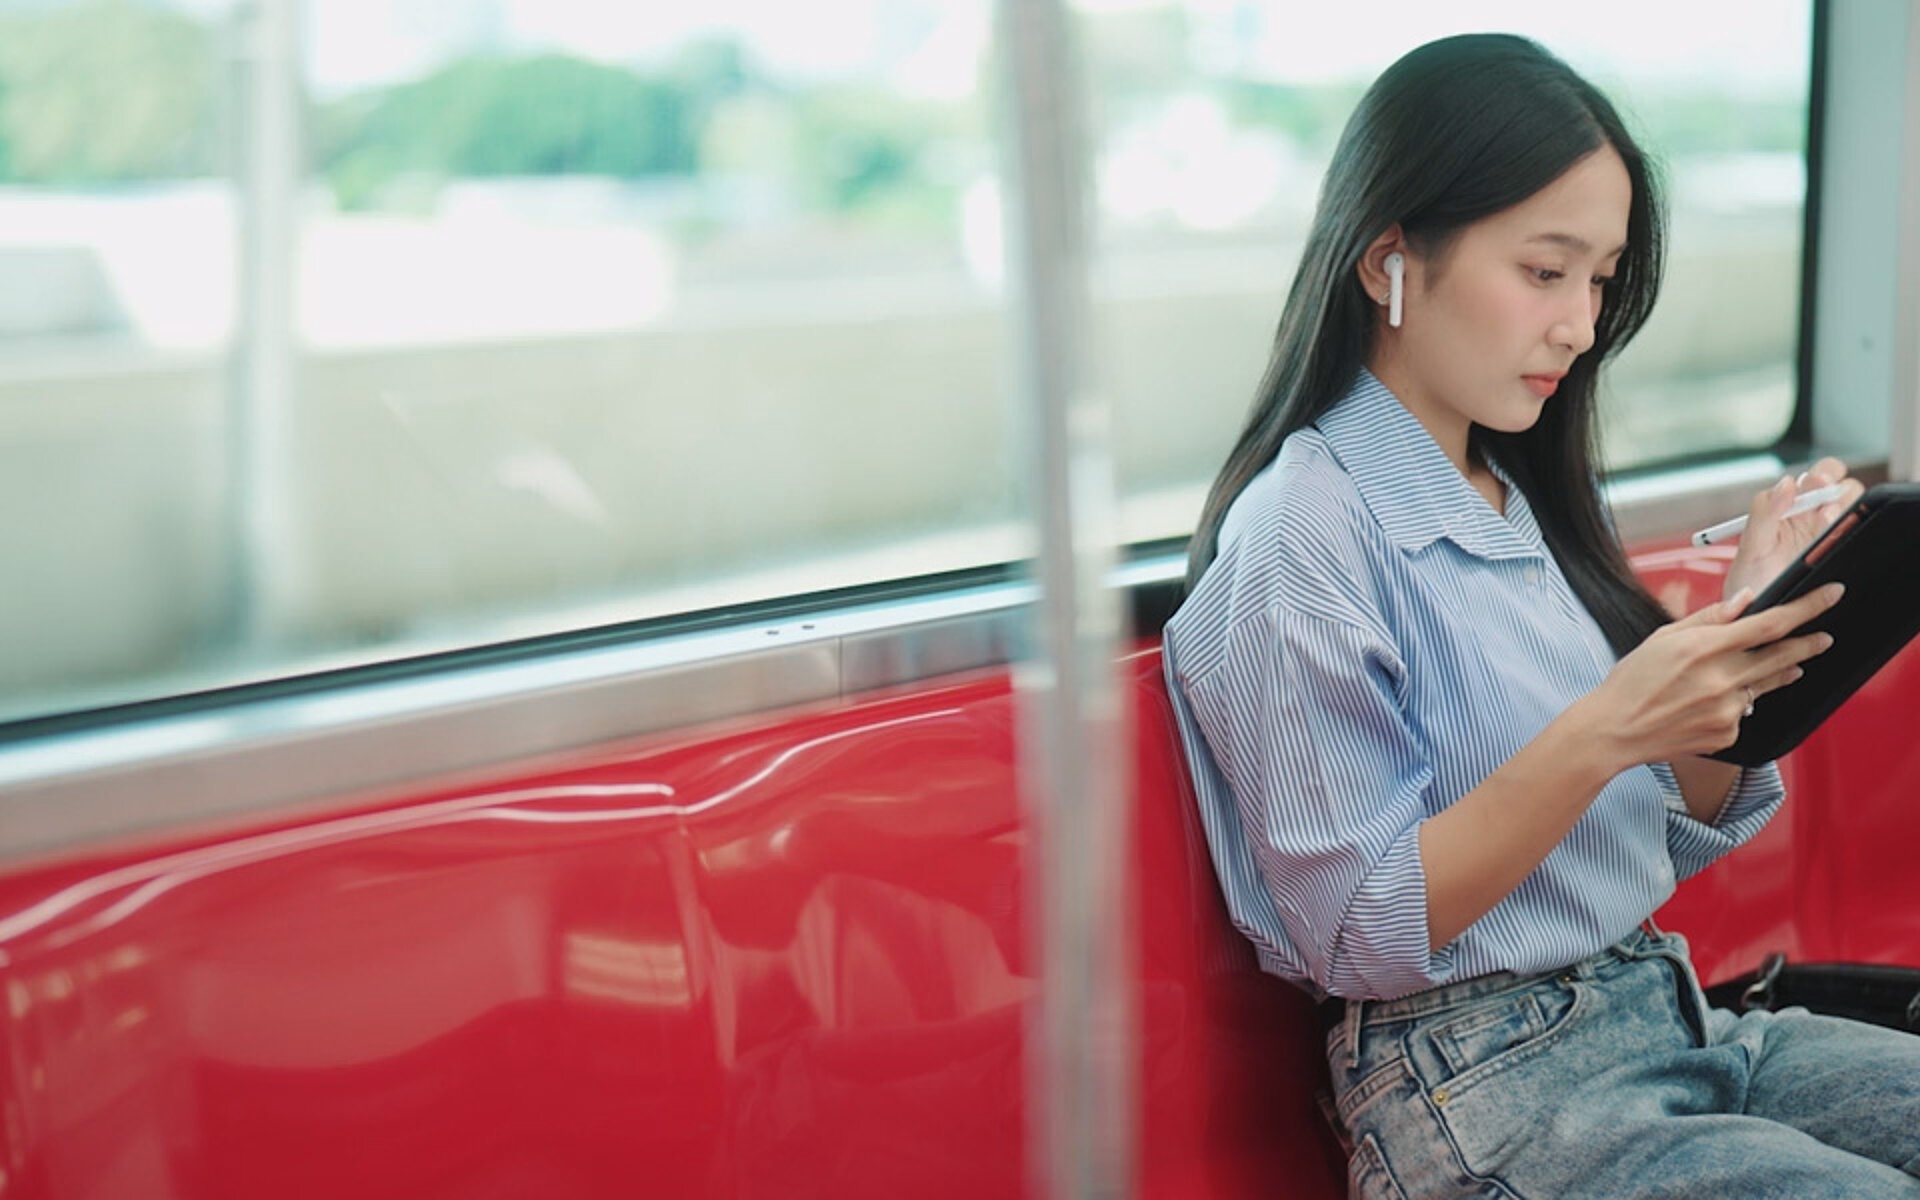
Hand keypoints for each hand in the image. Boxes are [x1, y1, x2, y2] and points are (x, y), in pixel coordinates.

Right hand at [1574, 581, 1843, 767]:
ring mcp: (1727, 709)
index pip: (1769, 623)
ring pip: (1766, 685)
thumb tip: (1745, 601)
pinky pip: (1744, 712)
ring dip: (1782, 671)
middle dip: (1808, 643)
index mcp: (1703, 648)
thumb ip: (1708, 618)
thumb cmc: (1632, 682)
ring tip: (1790, 664)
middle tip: (1823, 637)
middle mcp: (1720, 679)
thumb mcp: (1663, 638)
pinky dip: (1739, 703)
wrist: (1614, 731)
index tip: (1829, 596)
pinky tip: (1716, 702)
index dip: (1806, 608)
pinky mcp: (1727, 733)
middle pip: (1782, 655)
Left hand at [1722, 457, 1864, 601]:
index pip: (1815, 478)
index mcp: (1788, 509)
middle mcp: (1812, 519)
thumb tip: (1785, 483)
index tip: (1816, 481)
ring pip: (1853, 509)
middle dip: (1837, 486)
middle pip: (1841, 488)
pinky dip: (1851, 530)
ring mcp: (1829, 538)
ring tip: (1826, 521)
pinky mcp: (1840, 555)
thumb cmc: (1748, 584)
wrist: (1756, 619)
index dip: (1822, 473)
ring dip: (1844, 508)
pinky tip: (1833, 537)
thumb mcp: (1749, 548)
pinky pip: (1856, 535)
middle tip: (1825, 497)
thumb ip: (1763, 512)